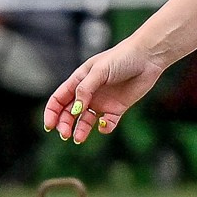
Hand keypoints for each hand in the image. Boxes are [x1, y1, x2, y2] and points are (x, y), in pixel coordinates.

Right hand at [43, 42, 166, 143]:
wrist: (147, 58)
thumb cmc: (121, 58)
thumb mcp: (99, 71)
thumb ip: (85, 90)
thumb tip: (74, 110)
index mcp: (79, 81)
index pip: (59, 100)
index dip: (51, 113)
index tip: (49, 126)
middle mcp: (88, 93)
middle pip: (69, 113)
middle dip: (64, 124)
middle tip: (65, 134)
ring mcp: (102, 102)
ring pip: (86, 121)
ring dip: (80, 130)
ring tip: (78, 139)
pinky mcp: (118, 108)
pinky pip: (108, 123)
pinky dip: (104, 128)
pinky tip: (104, 125)